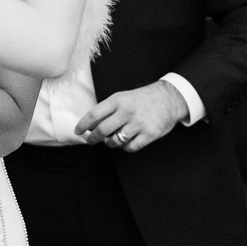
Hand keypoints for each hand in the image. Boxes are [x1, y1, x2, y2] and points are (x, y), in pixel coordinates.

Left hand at [74, 81, 188, 152]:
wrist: (169, 98)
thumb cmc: (141, 99)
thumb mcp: (122, 97)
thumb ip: (107, 110)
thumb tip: (89, 126)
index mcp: (118, 100)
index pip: (94, 114)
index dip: (83, 125)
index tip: (77, 132)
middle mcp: (127, 112)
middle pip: (102, 130)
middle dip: (92, 138)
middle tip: (90, 140)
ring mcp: (139, 124)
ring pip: (115, 141)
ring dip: (109, 143)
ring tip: (111, 140)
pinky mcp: (149, 134)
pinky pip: (130, 147)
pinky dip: (125, 147)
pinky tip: (126, 142)